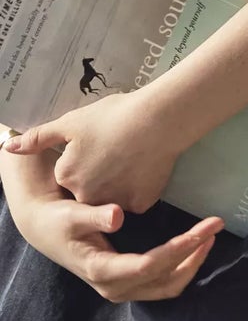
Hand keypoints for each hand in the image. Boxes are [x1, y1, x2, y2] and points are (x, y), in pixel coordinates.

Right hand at [0, 148, 220, 302]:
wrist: (46, 229)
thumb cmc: (59, 219)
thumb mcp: (71, 214)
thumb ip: (93, 215)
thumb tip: (116, 216)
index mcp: (102, 270)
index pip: (150, 265)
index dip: (181, 247)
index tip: (206, 228)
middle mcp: (114, 286)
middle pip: (166, 279)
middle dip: (194, 255)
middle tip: (215, 227)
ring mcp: (123, 288)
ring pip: (169, 286)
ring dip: (193, 263)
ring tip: (210, 235)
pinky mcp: (129, 283)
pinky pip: (164, 282)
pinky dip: (184, 267)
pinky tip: (195, 245)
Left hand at [1, 89, 186, 214]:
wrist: (159, 120)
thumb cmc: (112, 116)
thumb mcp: (70, 122)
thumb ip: (38, 138)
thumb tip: (8, 148)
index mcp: (67, 176)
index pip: (69, 173)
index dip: (83, 156)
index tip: (98, 142)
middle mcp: (86, 195)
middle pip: (88, 189)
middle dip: (99, 174)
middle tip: (117, 149)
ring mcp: (115, 202)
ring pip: (112, 196)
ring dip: (119, 183)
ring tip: (133, 156)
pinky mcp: (141, 203)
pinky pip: (135, 200)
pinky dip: (139, 187)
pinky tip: (146, 167)